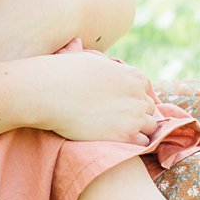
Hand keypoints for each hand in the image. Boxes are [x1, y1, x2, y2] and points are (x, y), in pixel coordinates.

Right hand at [32, 51, 158, 143]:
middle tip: (115, 119)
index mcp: (133, 75)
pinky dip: (133, 143)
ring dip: (138, 130)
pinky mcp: (125, 135)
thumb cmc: (63, 74)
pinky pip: (143, 144)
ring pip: (151, 127)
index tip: (118, 104)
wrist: (47, 93)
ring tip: (116, 131)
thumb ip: (105, 66)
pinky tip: (116, 141)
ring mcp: (134, 115)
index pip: (144, 90)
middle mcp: (138, 94)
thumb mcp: (90, 60)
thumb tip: (93, 56)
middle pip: (148, 108)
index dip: (131, 98)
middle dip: (136, 113)